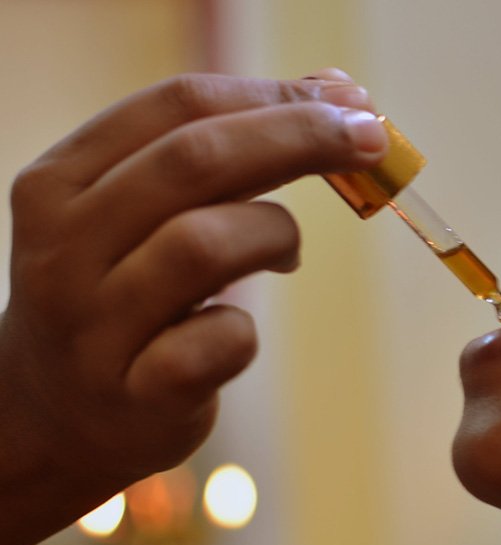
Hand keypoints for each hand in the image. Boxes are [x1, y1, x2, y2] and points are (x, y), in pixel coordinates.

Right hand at [0, 69, 381, 544]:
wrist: (52, 418)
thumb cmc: (120, 298)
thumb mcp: (140, 217)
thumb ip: (222, 158)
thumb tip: (335, 92)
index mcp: (61, 183)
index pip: (175, 106)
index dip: (274, 95)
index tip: (347, 102)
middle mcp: (64, 247)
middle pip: (196, 160)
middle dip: (299, 138)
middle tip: (369, 143)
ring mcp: (94, 325)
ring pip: (206, 243)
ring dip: (275, 235)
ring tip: (283, 254)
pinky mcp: (138, 393)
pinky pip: (222, 340)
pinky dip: (247, 331)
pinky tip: (233, 335)